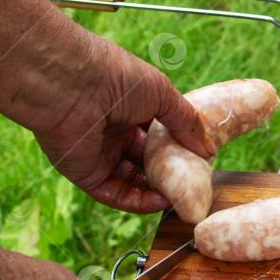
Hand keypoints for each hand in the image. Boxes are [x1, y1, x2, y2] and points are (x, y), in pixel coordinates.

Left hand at [31, 36, 215, 212]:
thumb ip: (187, 123)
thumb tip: (208, 150)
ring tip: (180, 196)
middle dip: (169, 174)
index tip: (199, 160)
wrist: (70, 83)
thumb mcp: (163, 94)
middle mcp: (113, 131)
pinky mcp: (85, 173)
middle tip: (191, 183)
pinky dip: (137, 201)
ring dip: (156, 192)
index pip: (158, 135)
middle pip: (146, 161)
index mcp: (130, 108)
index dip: (178, 148)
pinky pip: (114, 193)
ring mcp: (99, 153)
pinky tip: (160, 202)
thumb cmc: (116, 77)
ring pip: (132, 181)